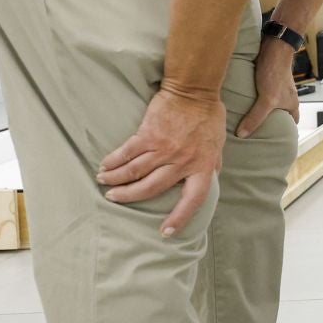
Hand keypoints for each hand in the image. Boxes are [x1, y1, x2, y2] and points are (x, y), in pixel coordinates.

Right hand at [98, 89, 227, 235]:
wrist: (194, 90)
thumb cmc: (208, 116)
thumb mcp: (218, 145)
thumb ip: (212, 164)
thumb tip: (212, 176)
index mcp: (202, 167)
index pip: (193, 200)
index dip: (180, 217)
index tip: (166, 232)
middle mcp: (182, 162)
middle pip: (151, 188)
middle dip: (130, 196)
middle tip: (114, 199)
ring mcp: (164, 150)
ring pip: (134, 172)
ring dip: (116, 180)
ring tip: (104, 183)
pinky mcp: (148, 135)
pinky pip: (127, 153)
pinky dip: (113, 161)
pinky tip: (104, 166)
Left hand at [236, 36, 301, 137]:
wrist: (274, 47)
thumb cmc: (276, 73)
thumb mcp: (267, 100)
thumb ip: (255, 117)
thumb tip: (242, 134)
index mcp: (292, 104)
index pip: (292, 123)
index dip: (286, 133)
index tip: (276, 141)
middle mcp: (286, 97)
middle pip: (280, 114)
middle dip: (271, 123)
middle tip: (259, 133)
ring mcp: (277, 87)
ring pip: (270, 103)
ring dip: (261, 109)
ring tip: (248, 118)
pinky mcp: (267, 79)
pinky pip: (261, 93)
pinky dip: (254, 98)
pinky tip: (244, 101)